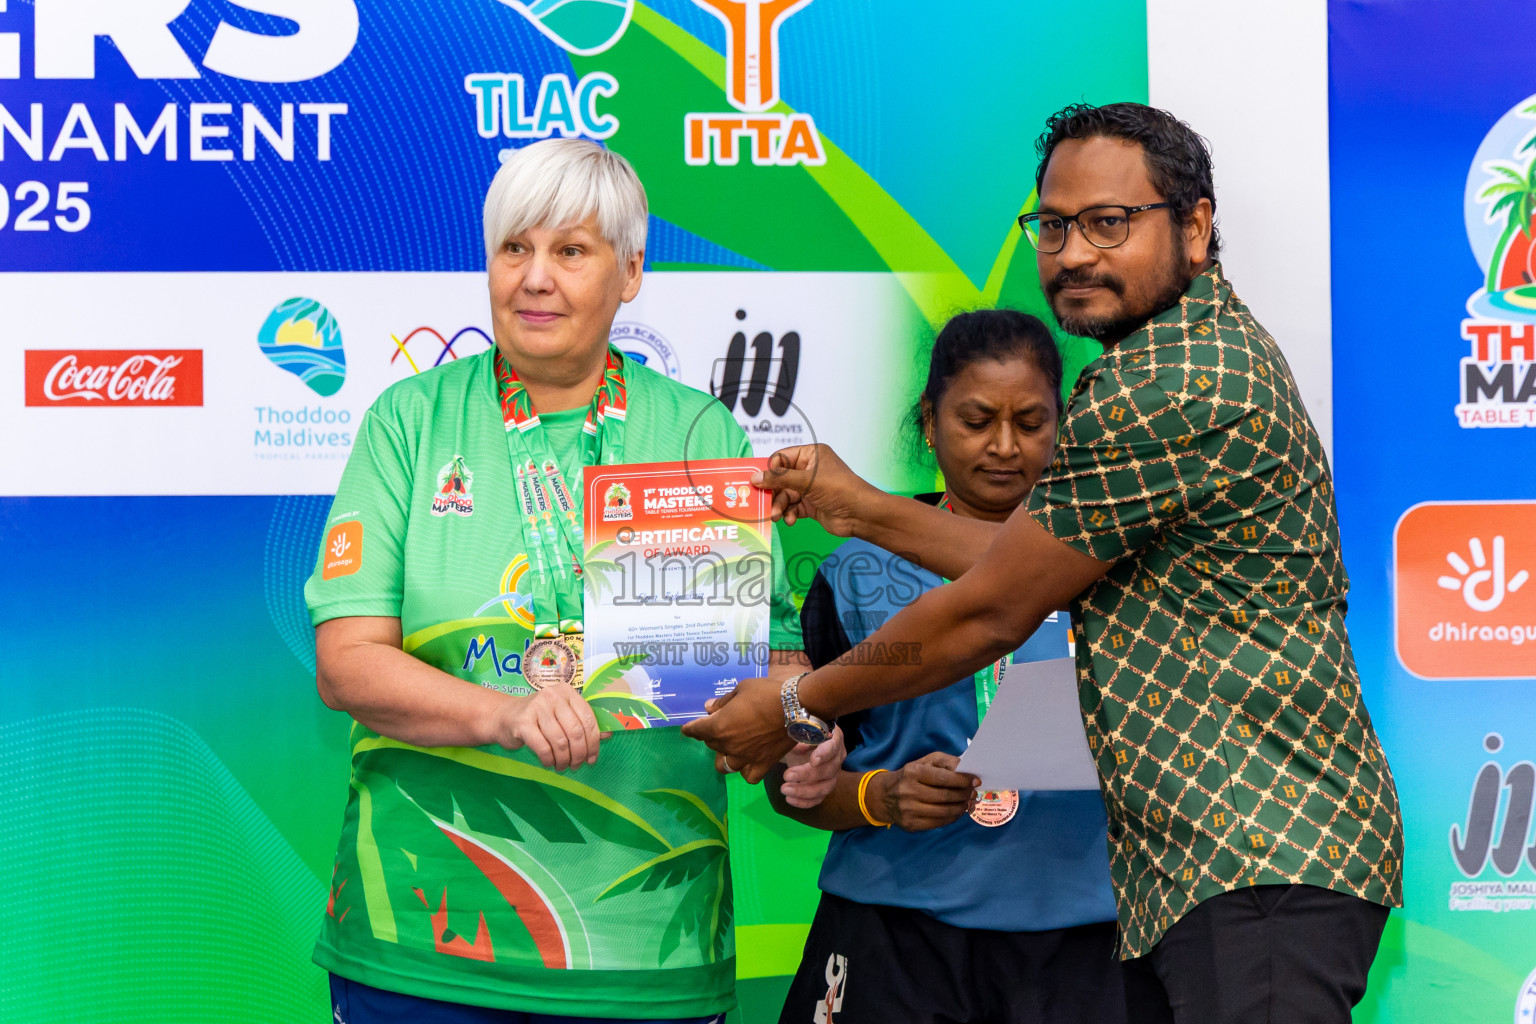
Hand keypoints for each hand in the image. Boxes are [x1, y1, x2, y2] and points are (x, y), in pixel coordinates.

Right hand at [489, 685, 609, 770]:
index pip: (588, 718)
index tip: (592, 759)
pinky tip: (549, 763)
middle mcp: (553, 696)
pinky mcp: (522, 722)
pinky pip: (543, 748)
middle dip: (579, 754)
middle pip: (576, 731)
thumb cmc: (538, 718)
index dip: (594, 742)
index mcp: (567, 692)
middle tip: (577, 766)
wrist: (503, 716)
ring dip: (564, 760)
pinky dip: (549, 760)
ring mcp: (536, 707)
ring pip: (560, 741)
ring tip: (562, 766)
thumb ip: (583, 723)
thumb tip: (607, 735)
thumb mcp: (562, 716)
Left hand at [681, 677, 793, 782]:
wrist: (797, 707)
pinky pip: (748, 776)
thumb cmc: (766, 693)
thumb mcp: (741, 689)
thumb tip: (709, 708)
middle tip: (722, 725)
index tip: (688, 728)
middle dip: (711, 735)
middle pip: (710, 744)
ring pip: (724, 765)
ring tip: (731, 747)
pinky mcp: (762, 765)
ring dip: (724, 755)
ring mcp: (745, 758)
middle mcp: (728, 746)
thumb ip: (723, 702)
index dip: (690, 729)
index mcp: (718, 726)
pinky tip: (748, 762)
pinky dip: (745, 771)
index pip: (695, 731)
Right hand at [752, 443, 879, 534]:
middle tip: (763, 504)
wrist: (860, 515)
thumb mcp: (807, 481)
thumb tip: (754, 478)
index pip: (781, 458)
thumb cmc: (838, 489)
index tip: (758, 483)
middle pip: (780, 479)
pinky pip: (792, 507)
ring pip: (785, 495)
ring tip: (777, 516)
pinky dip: (789, 514)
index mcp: (810, 454)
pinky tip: (790, 520)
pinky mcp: (810, 505)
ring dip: (779, 506)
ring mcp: (810, 488)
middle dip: (773, 493)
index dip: (770, 471)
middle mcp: (809, 469)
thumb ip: (779, 479)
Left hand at [779, 725, 846, 807]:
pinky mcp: (824, 787)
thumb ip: (797, 736)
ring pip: (825, 787)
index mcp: (834, 739)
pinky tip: (789, 799)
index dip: (825, 754)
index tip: (813, 761)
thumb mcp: (797, 731)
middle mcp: (837, 758)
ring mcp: (832, 775)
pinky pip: (818, 798)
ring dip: (804, 791)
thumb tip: (797, 747)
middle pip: (829, 770)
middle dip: (807, 775)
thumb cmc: (801, 734)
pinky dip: (804, 802)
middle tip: (787, 775)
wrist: (800, 743)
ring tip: (785, 789)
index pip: (833, 747)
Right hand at [869, 752, 978, 831]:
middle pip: (945, 796)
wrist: (884, 796)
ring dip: (961, 808)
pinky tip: (957, 812)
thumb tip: (966, 771)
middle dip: (964, 795)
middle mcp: (909, 791)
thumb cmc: (910, 776)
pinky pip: (938, 823)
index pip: (944, 778)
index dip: (963, 780)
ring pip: (944, 812)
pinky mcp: (910, 824)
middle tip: (973, 793)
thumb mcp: (925, 762)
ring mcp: (909, 810)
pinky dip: (952, 818)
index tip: (975, 781)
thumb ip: (946, 762)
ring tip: (967, 803)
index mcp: (913, 772)